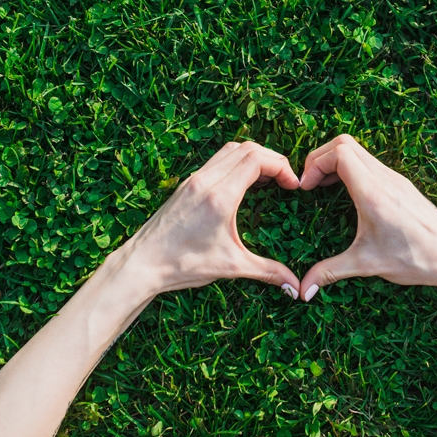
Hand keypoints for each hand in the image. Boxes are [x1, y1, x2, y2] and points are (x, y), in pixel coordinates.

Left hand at [121, 141, 301, 298]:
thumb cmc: (181, 264)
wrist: (141, 264)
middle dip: (272, 159)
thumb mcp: (231, 267)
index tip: (293, 184)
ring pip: (230, 150)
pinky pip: (216, 161)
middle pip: (246, 148)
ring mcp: (193, 180)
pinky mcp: (186, 185)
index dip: (281, 166)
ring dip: (253, 157)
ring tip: (268, 178)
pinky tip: (242, 184)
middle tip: (285, 178)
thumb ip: (267, 272)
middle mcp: (205, 181)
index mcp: (219, 196)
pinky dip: (235, 162)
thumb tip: (296, 288)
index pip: (256, 159)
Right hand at [298, 135, 436, 300]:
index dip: (315, 163)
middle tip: (309, 182)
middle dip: (320, 158)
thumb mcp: (367, 265)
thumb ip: (331, 272)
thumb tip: (304, 290)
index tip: (305, 187)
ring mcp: (395, 179)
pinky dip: (352, 168)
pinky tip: (348, 194)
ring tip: (323, 186)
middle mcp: (385, 179)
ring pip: (359, 151)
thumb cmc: (415, 259)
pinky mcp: (402, 185)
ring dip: (336, 162)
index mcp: (373, 193)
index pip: (339, 153)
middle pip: (345, 143)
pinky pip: (371, 163)